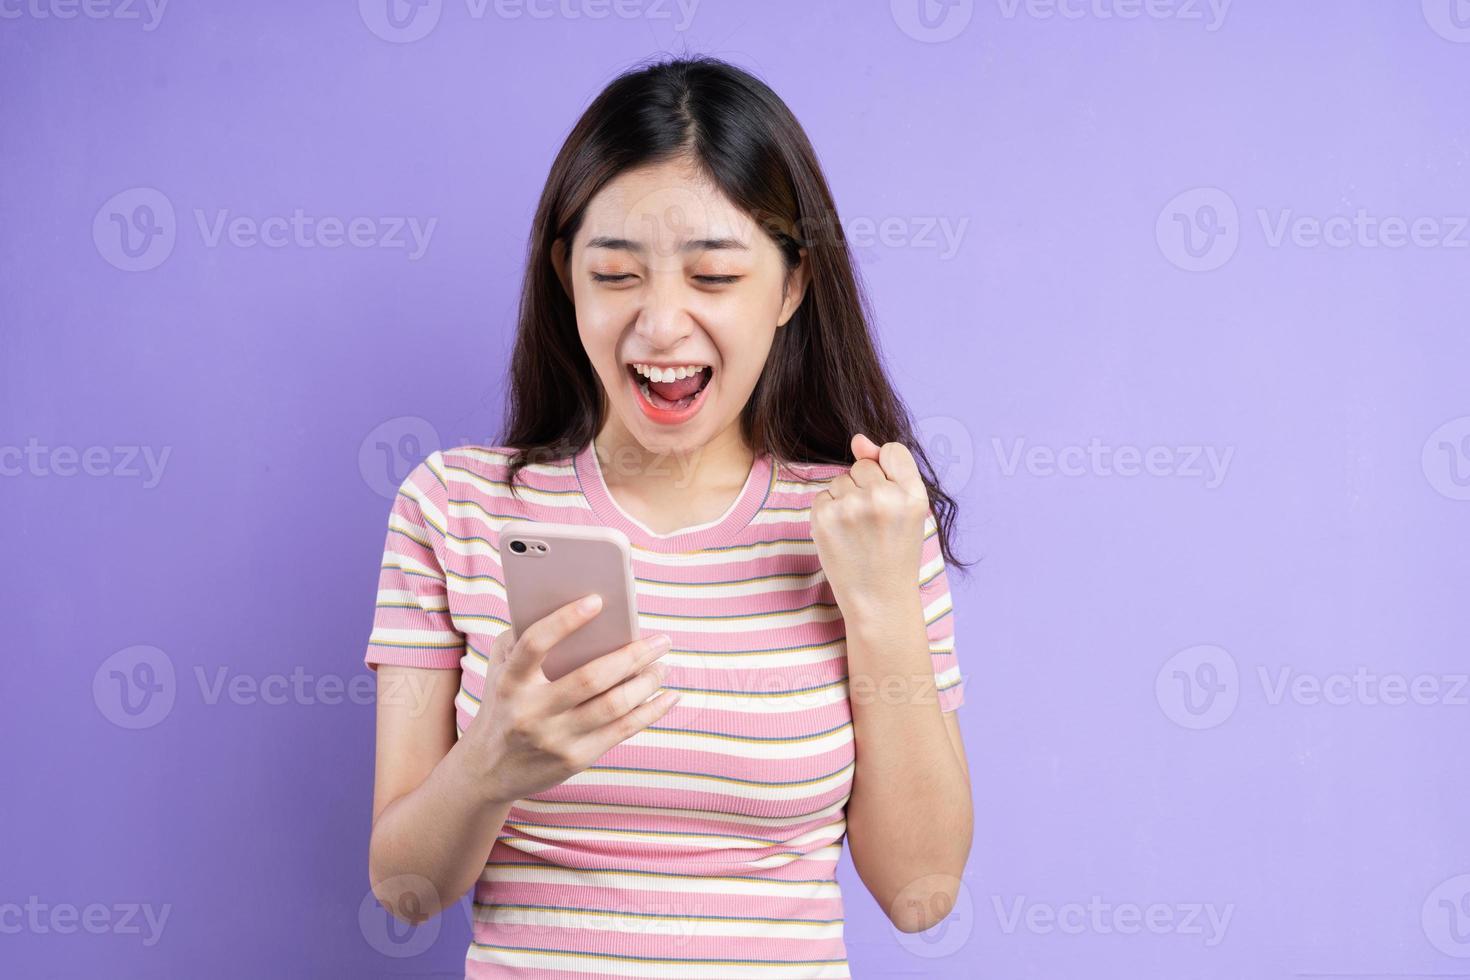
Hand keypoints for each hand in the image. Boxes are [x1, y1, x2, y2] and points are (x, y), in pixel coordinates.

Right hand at [462, 594, 678, 805]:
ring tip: (662, 666)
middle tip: (661, 640)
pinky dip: (651, 711)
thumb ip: (523, 639)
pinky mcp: (575, 759)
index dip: (565, 620)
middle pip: (591, 678)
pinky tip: (668, 696)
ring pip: (613, 705)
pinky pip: (622, 731)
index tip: (598, 600)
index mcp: (510, 682)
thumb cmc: (505, 704)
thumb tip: (574, 607)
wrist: (488, 770)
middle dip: (633, 655)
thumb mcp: (500, 670)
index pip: (535, 644)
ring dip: (647, 682)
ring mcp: (554, 739)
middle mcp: (531, 712)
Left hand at [810, 433, 931, 610]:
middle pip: (863, 465)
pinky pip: (822, 496)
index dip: (888, 473)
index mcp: (913, 495)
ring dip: (845, 500)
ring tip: (859, 532)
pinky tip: (842, 536)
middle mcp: (884, 497)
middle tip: (875, 524)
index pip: (893, 451)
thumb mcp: (908, 510)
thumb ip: (889, 469)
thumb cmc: (895, 553)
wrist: (879, 600)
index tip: (890, 502)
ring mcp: (852, 507)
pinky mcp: (824, 518)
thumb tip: (858, 440)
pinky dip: (829, 513)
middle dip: (865, 487)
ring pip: (840, 480)